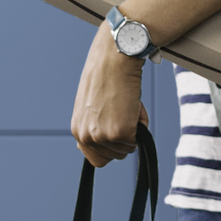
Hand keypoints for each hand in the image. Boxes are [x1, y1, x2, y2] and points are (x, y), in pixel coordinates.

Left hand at [71, 24, 146, 165]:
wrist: (113, 61)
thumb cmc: (105, 77)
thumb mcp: (91, 107)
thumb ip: (95, 127)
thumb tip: (104, 142)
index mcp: (78, 130)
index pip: (97, 159)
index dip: (111, 148)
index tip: (116, 133)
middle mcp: (86, 136)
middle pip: (115, 156)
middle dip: (124, 138)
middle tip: (122, 111)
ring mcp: (102, 136)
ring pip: (127, 149)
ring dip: (133, 129)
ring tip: (126, 106)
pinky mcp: (120, 132)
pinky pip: (138, 139)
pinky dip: (141, 122)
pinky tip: (133, 104)